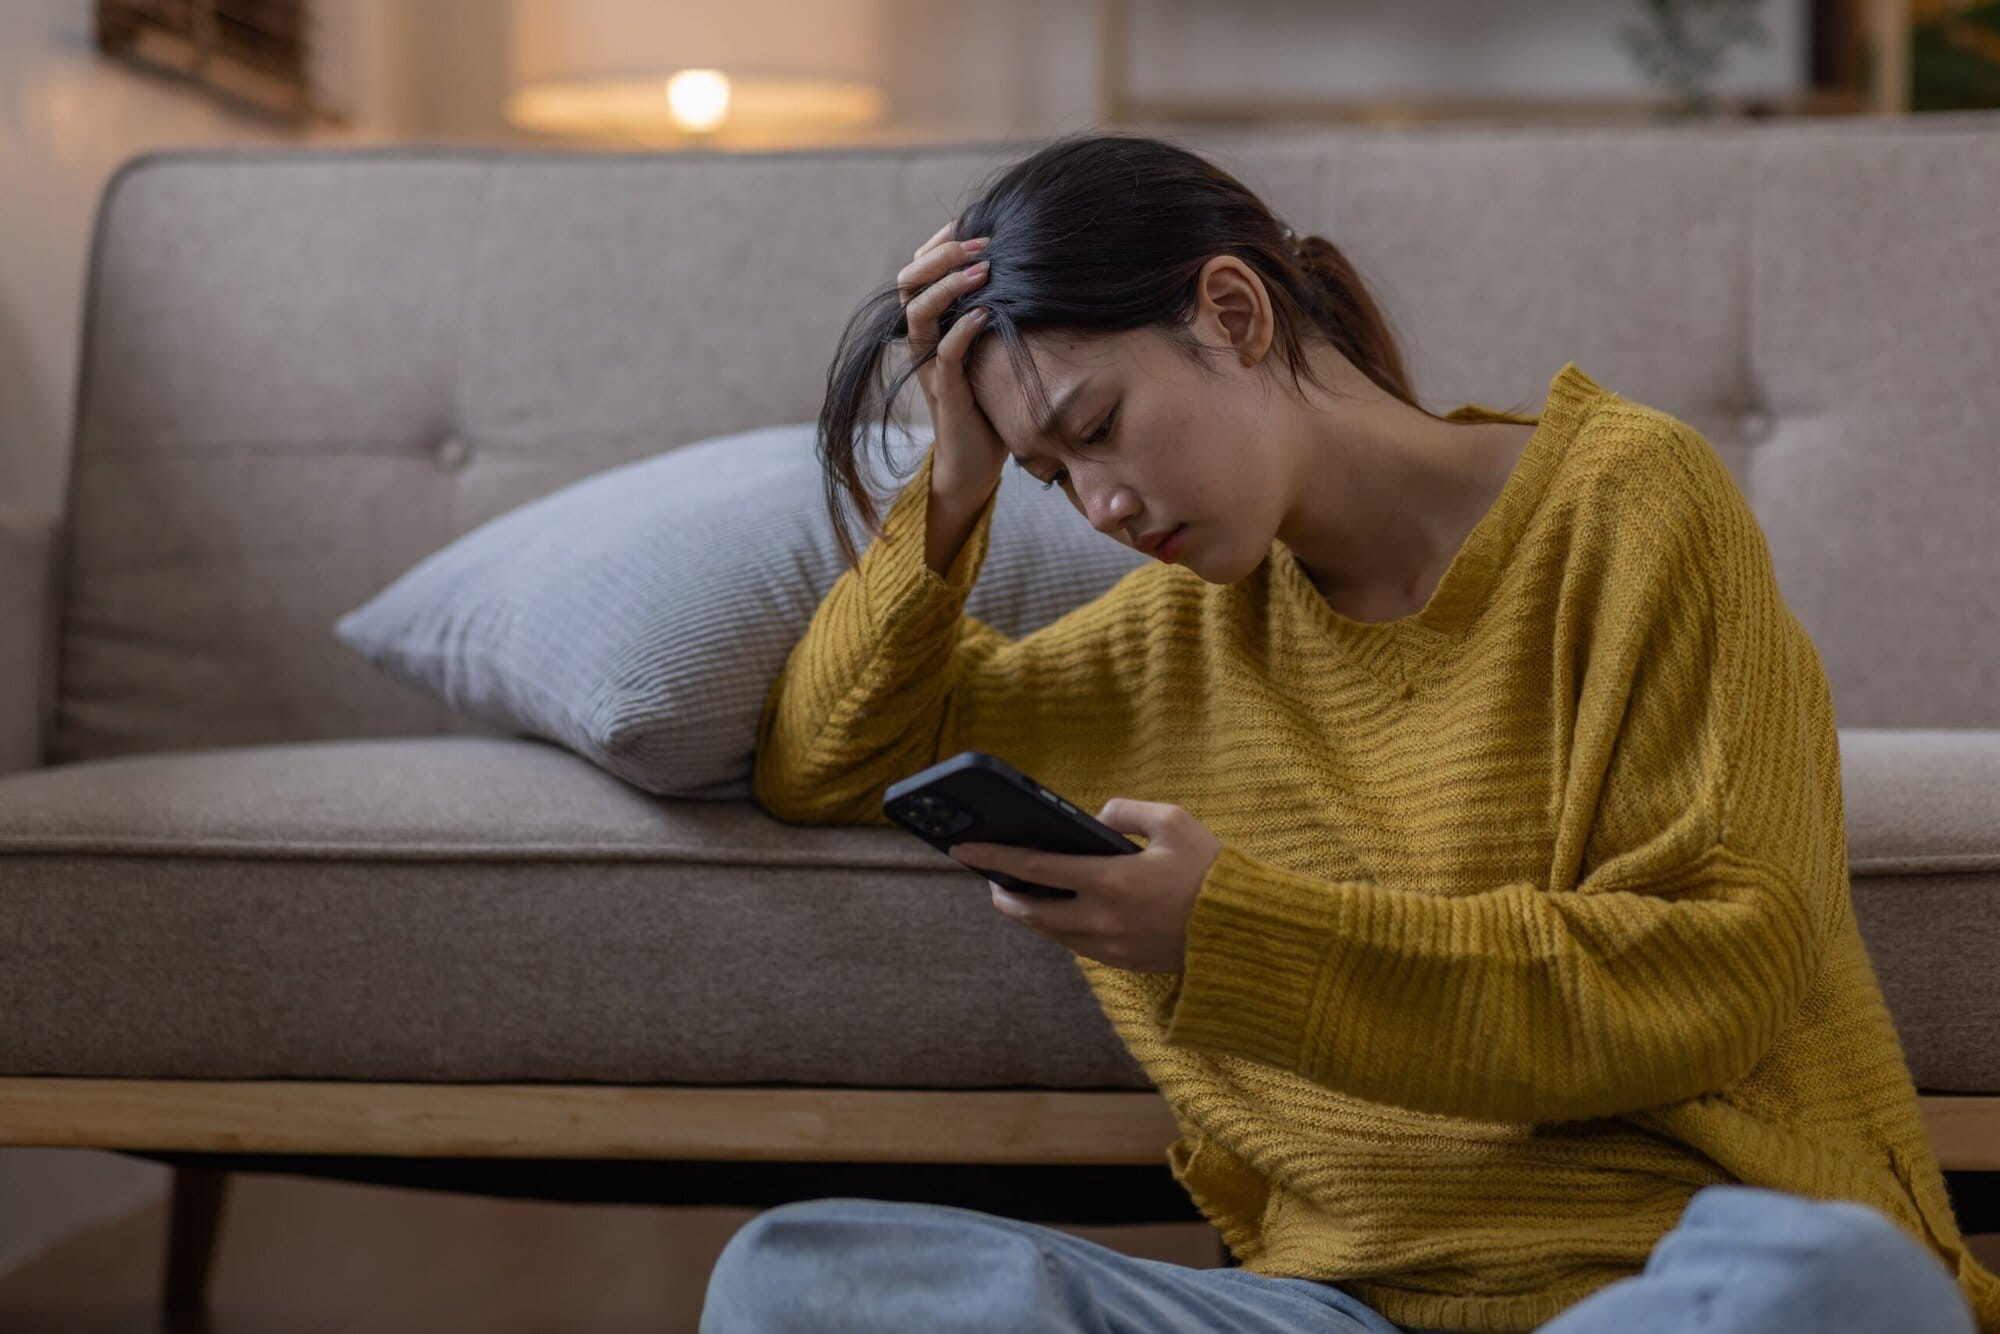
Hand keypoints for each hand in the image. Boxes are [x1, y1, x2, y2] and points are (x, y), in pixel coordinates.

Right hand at [896, 218, 1006, 500]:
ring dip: (949, 285)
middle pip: (908, 283)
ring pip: (920, 313)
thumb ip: (996, 315)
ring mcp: (931, 367)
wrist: (975, 465)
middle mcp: (923, 342)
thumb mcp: (993, 350)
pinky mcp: (946, 393)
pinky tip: (988, 312)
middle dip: (941, 255)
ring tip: (983, 268)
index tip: (970, 223)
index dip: (938, 243)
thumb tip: (1029, 273)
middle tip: (980, 242)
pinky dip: (963, 330)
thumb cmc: (990, 404)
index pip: (918, 271)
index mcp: (931, 327)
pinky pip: (945, 354)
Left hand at [949, 799, 1222, 972]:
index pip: (1034, 868)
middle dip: (1003, 893)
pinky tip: (1061, 910)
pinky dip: (1060, 927)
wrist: (1245, 932)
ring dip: (1030, 913)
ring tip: (1022, 892)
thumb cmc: (1211, 871)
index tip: (963, 848)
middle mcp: (1101, 919)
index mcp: (1110, 880)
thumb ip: (1126, 811)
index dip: (993, 857)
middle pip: (1030, 911)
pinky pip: (1076, 944)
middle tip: (992, 876)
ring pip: (1050, 933)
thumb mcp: (1174, 821)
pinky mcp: (1123, 963)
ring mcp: (1110, 946)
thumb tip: (1097, 819)